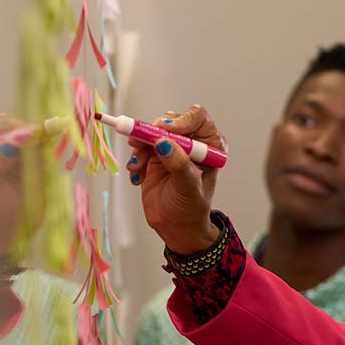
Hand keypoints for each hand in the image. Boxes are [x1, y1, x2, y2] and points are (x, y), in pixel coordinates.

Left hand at [0, 108, 36, 257]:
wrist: (1, 237)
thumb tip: (14, 141)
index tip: (9, 142)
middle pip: (0, 122)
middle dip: (16, 132)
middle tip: (34, 143)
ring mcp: (2, 147)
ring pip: (20, 131)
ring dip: (32, 140)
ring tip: (41, 152)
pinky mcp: (22, 157)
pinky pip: (35, 144)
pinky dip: (42, 148)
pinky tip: (47, 154)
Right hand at [126, 105, 223, 253]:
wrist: (176, 227)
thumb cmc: (192, 209)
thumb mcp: (189, 188)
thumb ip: (179, 165)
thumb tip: (164, 142)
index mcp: (209, 145)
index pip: (197, 118)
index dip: (180, 120)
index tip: (165, 131)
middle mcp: (190, 142)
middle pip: (170, 120)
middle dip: (153, 132)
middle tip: (141, 144)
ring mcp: (171, 147)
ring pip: (151, 132)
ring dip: (140, 147)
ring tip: (138, 168)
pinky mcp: (154, 155)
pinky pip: (139, 146)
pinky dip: (135, 159)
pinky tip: (138, 177)